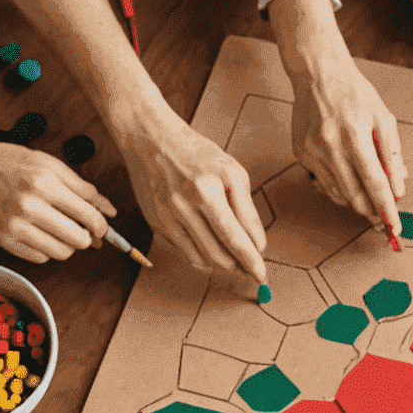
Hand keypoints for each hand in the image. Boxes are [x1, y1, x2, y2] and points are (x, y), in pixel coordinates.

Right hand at [0, 135, 113, 262]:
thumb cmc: (10, 163)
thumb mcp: (48, 164)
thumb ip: (81, 187)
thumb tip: (109, 210)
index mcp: (45, 183)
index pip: (88, 216)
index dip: (101, 227)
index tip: (102, 229)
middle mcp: (30, 206)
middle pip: (78, 239)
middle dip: (86, 238)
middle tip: (82, 230)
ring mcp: (16, 226)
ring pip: (62, 252)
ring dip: (68, 245)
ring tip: (61, 231)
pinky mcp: (5, 240)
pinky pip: (41, 257)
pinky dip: (47, 249)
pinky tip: (40, 233)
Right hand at [121, 111, 266, 277]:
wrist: (150, 139)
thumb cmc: (195, 153)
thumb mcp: (230, 171)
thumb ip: (246, 208)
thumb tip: (257, 243)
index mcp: (207, 190)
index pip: (234, 237)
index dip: (251, 260)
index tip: (262, 274)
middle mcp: (184, 206)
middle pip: (219, 253)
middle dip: (240, 266)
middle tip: (252, 269)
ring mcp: (167, 216)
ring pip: (202, 257)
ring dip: (223, 264)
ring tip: (236, 262)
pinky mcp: (156, 222)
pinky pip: (184, 252)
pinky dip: (202, 259)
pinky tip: (213, 256)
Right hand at [291, 61, 406, 235]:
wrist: (318, 74)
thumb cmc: (355, 94)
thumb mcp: (383, 117)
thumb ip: (393, 154)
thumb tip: (399, 187)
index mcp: (355, 134)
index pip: (375, 182)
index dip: (386, 208)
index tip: (395, 228)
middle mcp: (330, 145)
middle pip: (355, 195)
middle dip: (372, 212)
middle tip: (384, 221)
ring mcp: (312, 151)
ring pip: (339, 193)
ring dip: (357, 203)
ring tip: (369, 203)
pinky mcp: (301, 153)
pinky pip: (324, 183)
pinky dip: (340, 190)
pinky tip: (351, 186)